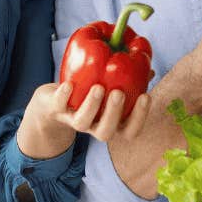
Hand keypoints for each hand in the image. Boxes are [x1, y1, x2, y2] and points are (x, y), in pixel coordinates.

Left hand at [17, 81, 152, 158]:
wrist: (52, 101)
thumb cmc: (89, 93)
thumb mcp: (110, 87)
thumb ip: (131, 80)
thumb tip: (149, 69)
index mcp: (110, 123)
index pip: (129, 130)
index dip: (139, 117)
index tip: (146, 96)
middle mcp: (92, 126)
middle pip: (105, 132)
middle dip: (113, 113)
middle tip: (118, 93)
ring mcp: (73, 119)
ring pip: (82, 123)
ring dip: (91, 106)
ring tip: (98, 87)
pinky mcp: (56, 109)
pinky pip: (59, 106)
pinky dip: (63, 96)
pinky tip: (69, 84)